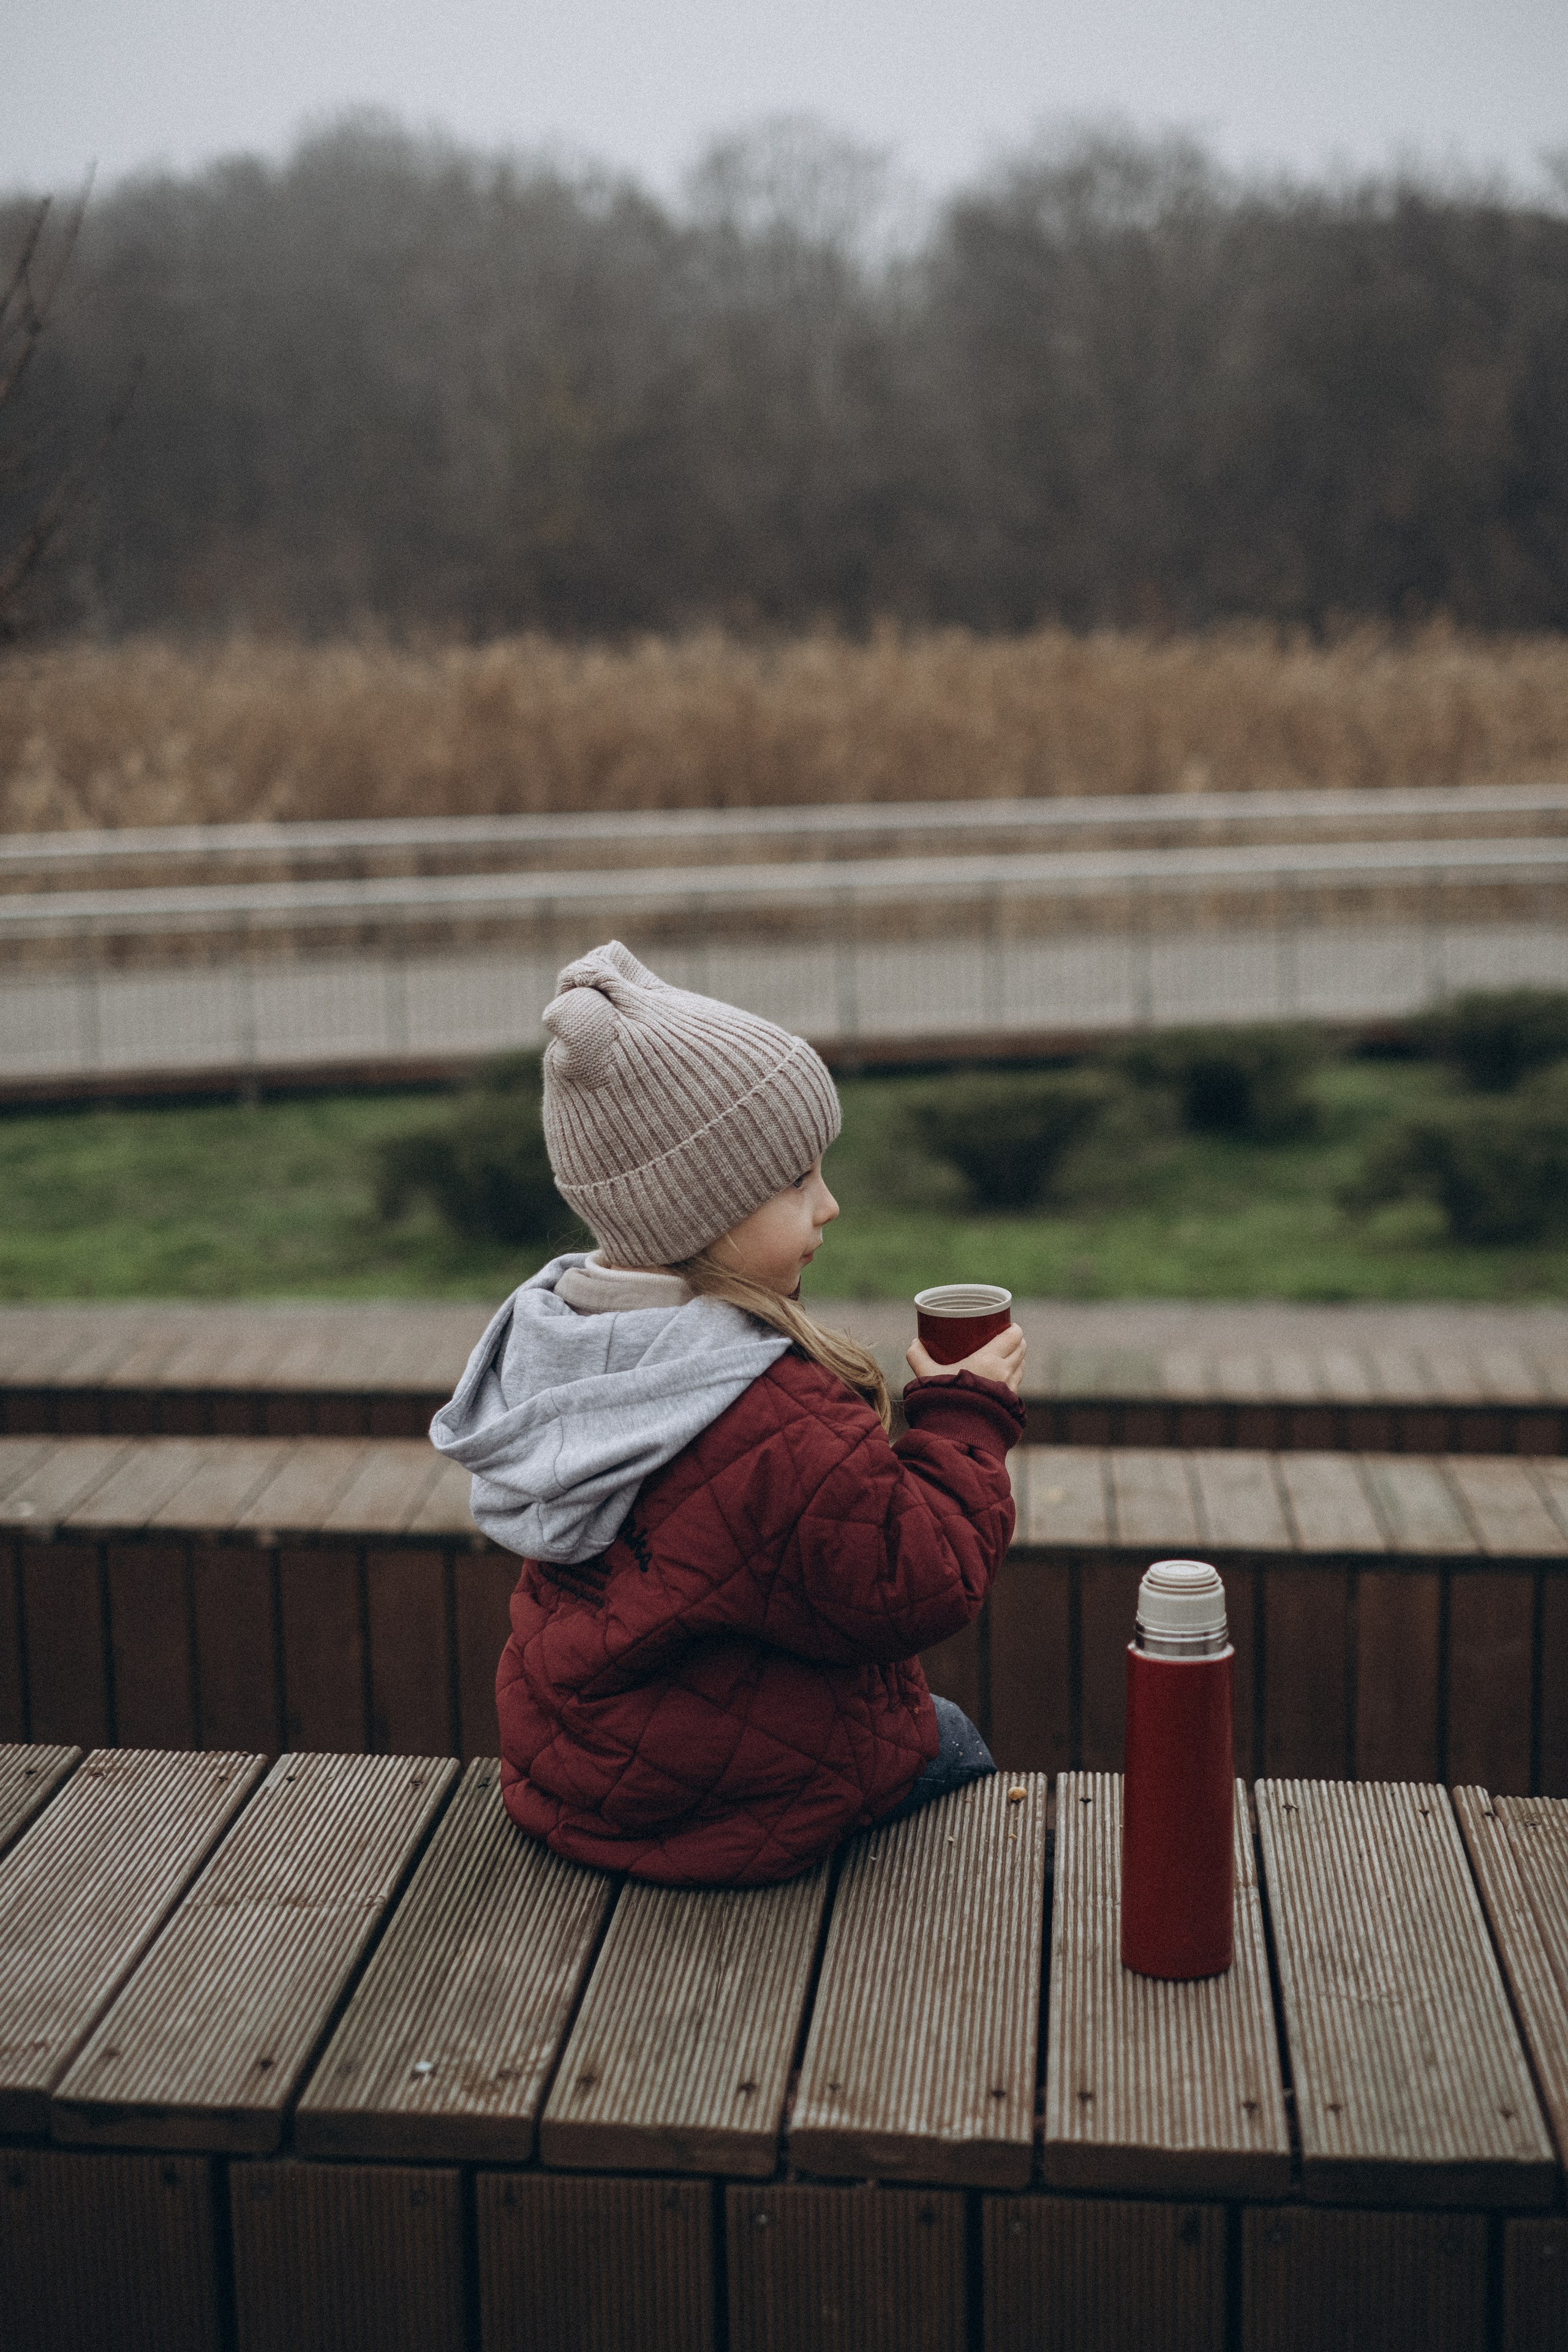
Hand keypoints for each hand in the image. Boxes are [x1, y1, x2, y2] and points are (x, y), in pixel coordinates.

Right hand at [906, 1322, 1026, 1395]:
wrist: (956, 1430)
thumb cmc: (942, 1398)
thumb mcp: (926, 1374)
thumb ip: (917, 1356)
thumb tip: (914, 1343)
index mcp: (990, 1359)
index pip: (1014, 1336)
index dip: (1013, 1328)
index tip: (1006, 1325)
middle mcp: (1005, 1372)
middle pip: (1021, 1348)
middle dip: (1016, 1341)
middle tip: (1004, 1337)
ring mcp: (1010, 1389)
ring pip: (1021, 1365)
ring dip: (1017, 1358)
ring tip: (1006, 1355)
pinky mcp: (1009, 1403)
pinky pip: (1017, 1382)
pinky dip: (1013, 1375)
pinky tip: (1004, 1376)